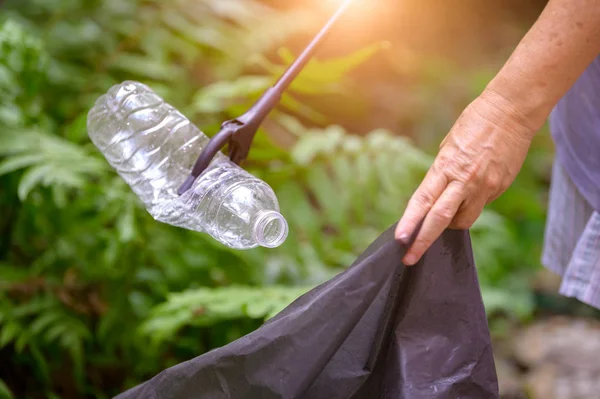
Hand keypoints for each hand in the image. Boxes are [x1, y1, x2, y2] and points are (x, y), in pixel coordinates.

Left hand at [395, 90, 535, 264]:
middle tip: (409, 259)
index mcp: (446, 167)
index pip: (423, 201)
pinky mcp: (499, 188)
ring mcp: (484, 187)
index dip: (410, 223)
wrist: (511, 111)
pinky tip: (473, 188)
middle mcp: (465, 181)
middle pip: (440, 219)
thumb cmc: (474, 123)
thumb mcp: (448, 145)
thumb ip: (442, 173)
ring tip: (447, 213)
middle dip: (423, 241)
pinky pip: (480, 205)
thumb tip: (437, 195)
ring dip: (450, 224)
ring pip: (463, 220)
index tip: (400, 240)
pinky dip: (471, 205)